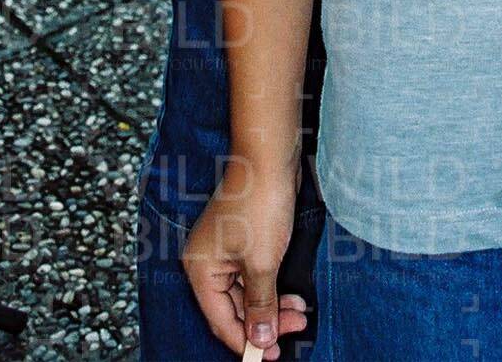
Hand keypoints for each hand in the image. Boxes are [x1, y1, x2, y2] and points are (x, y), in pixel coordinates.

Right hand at [181, 160, 306, 356]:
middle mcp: (207, 263)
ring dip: (273, 305)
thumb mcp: (262, 264)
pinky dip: (272, 286)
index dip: (246, 342)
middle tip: (295, 330)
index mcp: (201, 271)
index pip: (221, 321)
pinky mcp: (242, 240)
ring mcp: (224, 250)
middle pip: (235, 308)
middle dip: (266, 321)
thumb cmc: (259, 207)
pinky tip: (293, 296)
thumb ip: (260, 305)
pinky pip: (254, 274)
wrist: (270, 159)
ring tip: (300, 312)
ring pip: (247, 292)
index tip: (271, 355)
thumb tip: (259, 339)